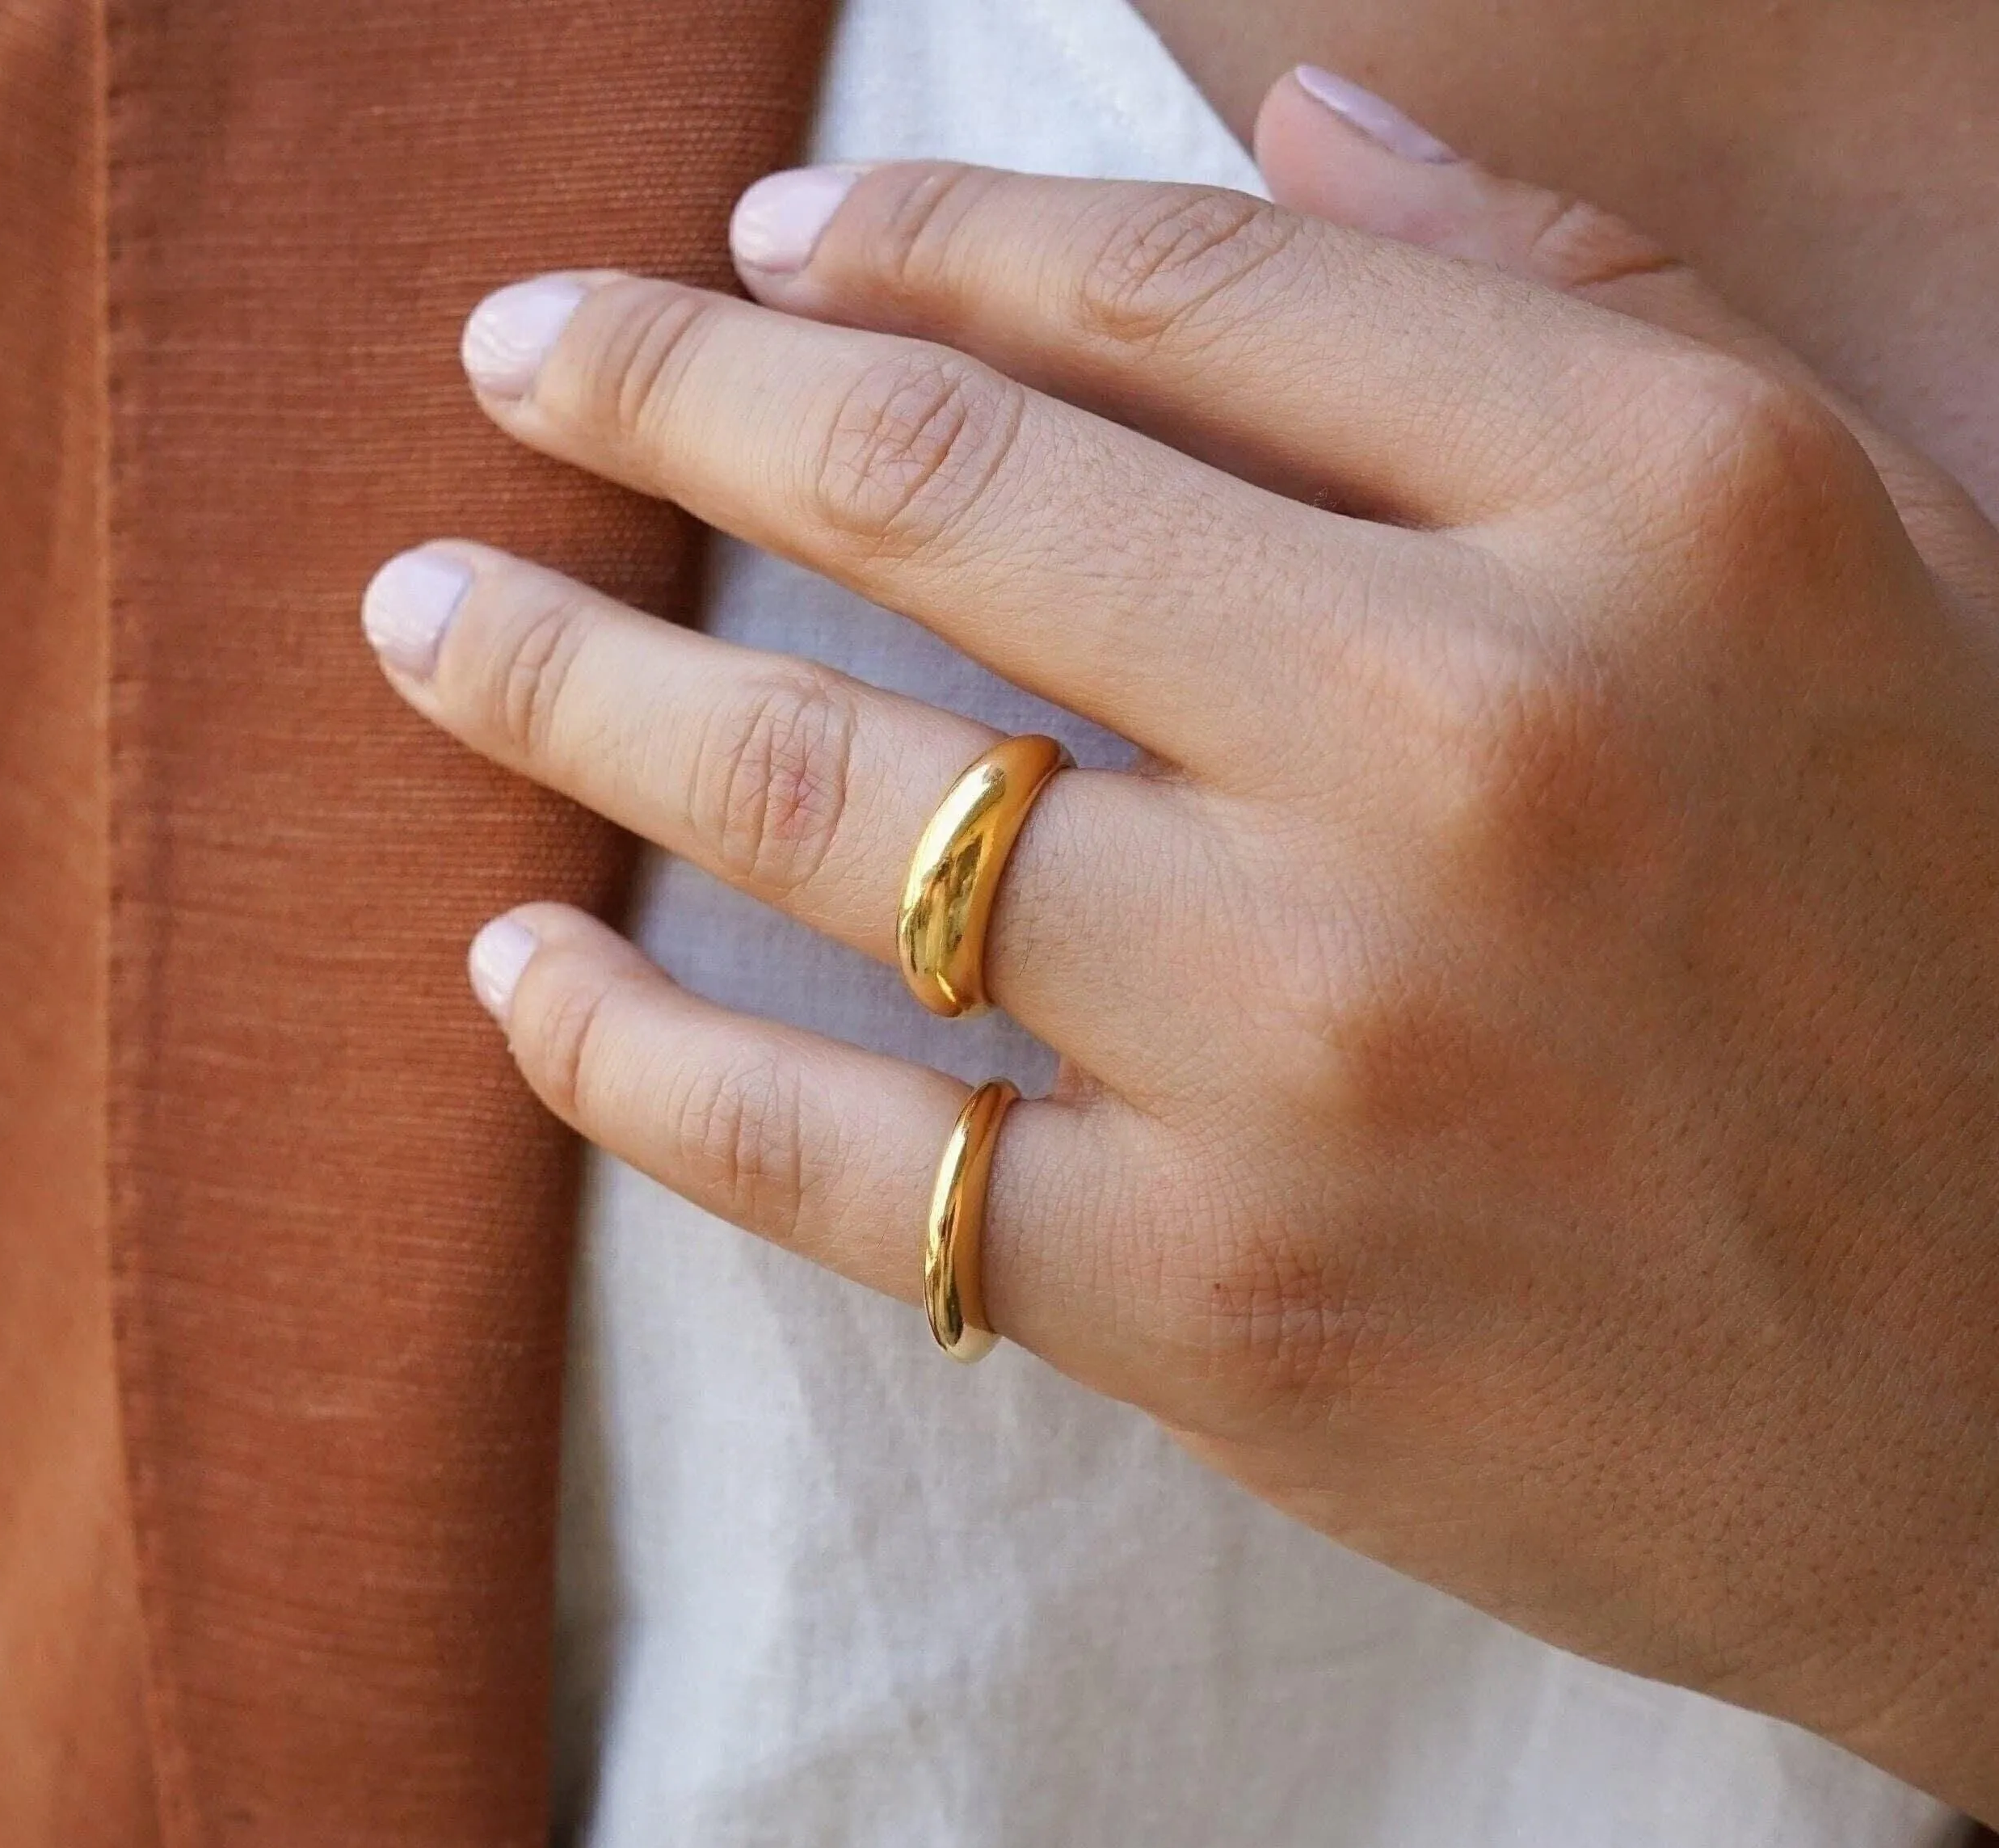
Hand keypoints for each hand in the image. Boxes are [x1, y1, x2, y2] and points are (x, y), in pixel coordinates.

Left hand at [362, 70, 1998, 1818]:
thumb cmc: (1946, 945)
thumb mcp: (1843, 558)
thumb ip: (1564, 305)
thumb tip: (1295, 109)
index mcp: (1649, 513)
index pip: (1165, 283)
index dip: (915, 230)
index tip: (757, 237)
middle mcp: (1465, 746)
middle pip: (936, 486)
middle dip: (663, 387)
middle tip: (512, 348)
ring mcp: (1313, 1041)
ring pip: (833, 796)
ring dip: (572, 674)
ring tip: (426, 612)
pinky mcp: (1209, 1302)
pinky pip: (828, 1147)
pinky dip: (624, 1051)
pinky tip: (511, 966)